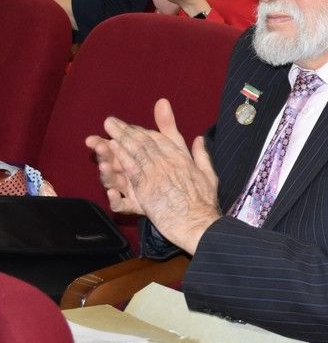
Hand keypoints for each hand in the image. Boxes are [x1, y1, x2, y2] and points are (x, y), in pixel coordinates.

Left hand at [88, 99, 220, 253]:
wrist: (199, 221)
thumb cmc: (205, 200)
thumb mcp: (208, 173)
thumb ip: (201, 154)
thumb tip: (199, 138)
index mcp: (180, 158)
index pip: (157, 139)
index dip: (141, 131)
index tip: (128, 125)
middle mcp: (166, 163)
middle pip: (142, 144)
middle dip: (124, 132)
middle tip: (110, 122)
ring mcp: (155, 178)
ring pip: (133, 157)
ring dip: (117, 146)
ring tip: (105, 136)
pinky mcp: (145, 194)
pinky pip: (129, 178)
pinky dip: (119, 170)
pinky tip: (110, 163)